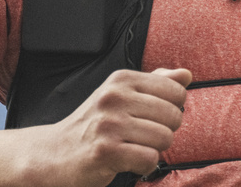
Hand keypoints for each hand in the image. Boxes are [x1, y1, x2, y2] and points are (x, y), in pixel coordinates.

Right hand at [23, 67, 191, 186]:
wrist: (54, 154)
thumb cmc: (94, 124)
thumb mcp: (121, 96)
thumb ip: (155, 83)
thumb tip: (186, 75)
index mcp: (121, 80)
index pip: (175, 90)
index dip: (172, 109)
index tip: (153, 117)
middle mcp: (114, 97)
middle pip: (173, 116)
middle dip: (165, 131)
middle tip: (142, 137)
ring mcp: (109, 124)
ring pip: (164, 138)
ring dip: (154, 150)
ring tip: (134, 148)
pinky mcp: (105, 151)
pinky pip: (149, 159)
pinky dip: (145, 165)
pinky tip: (129, 162)